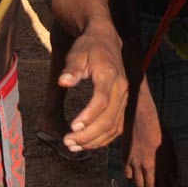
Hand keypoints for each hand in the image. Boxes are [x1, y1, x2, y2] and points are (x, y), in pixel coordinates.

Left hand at [58, 17, 126, 151]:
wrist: (105, 40)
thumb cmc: (88, 47)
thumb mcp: (77, 53)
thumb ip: (71, 69)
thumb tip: (63, 82)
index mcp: (109, 75)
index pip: (102, 101)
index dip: (89, 117)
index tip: (73, 128)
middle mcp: (121, 88)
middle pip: (109, 119)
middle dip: (89, 135)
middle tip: (68, 142)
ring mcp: (124, 97)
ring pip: (114, 127)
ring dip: (95, 140)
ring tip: (74, 146)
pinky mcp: (123, 104)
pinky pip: (117, 126)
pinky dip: (103, 138)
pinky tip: (87, 143)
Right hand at [124, 101, 176, 186]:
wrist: (142, 117)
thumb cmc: (159, 130)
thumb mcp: (170, 146)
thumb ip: (172, 163)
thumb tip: (175, 176)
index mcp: (162, 164)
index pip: (165, 186)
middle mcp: (149, 166)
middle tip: (155, 186)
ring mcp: (137, 163)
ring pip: (138, 183)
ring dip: (142, 183)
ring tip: (144, 179)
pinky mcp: (126, 158)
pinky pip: (128, 174)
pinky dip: (132, 175)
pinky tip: (135, 171)